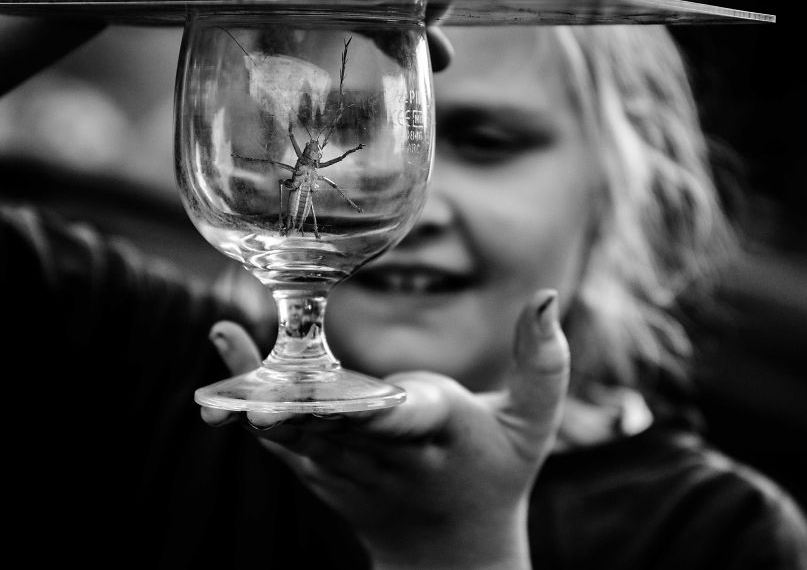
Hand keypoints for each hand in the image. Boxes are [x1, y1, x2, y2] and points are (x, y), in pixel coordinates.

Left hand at [203, 289, 569, 569]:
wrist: (451, 550)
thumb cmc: (496, 470)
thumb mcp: (534, 423)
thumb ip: (545, 362)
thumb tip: (547, 296)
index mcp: (441, 436)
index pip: (408, 422)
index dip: (373, 411)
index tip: (339, 394)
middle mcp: (388, 457)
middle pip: (339, 427)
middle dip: (300, 404)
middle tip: (262, 382)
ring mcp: (348, 470)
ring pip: (302, 434)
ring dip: (264, 395)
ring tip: (228, 343)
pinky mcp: (321, 474)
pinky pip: (282, 440)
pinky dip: (250, 402)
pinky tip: (224, 355)